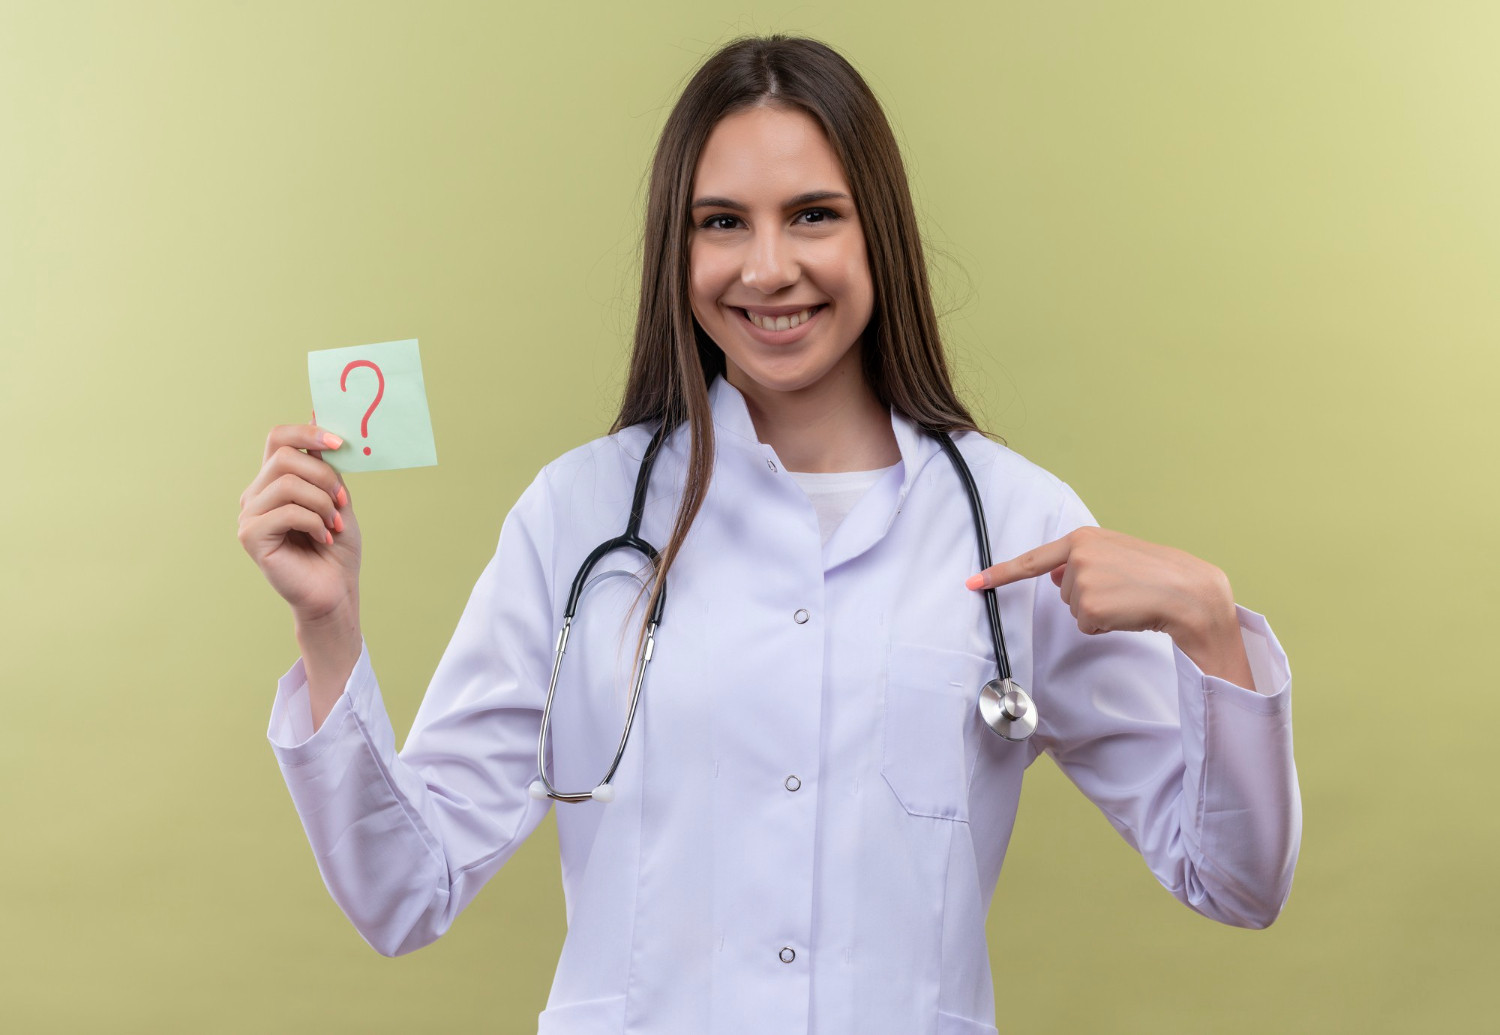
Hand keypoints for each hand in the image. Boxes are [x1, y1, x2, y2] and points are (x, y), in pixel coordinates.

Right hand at [237, 417, 362, 625]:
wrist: (334, 591)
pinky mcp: (249, 536)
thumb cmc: (336, 548)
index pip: (279, 438)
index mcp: (275, 481)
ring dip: (322, 502)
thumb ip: (327, 465)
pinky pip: (286, 511)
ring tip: (333, 524)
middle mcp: (256, 494)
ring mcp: (249, 514)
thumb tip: (317, 415)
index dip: (308, 432)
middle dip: (324, 476)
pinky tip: (323, 537)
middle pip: (286, 456)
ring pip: (288, 483)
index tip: (341, 443)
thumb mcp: (338, 498)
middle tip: (343, 503)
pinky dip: (314, 522)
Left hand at [967, 527, 1255, 688]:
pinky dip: (1105, 626)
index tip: (973, 583)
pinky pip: (1086, 626)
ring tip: (1128, 598)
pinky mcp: (1089, 607)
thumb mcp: (1117, 553)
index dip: (999, 573)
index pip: (1032, 559)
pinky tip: (1127, 613)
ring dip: (1099, 612)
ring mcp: (1081, 582)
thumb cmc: (1158, 573)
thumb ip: (1083, 560)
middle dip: (1089, 597)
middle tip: (1124, 589)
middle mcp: (1077, 557)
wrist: (1189, 591)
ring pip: (1074, 611)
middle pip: (1062, 592)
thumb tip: (1056, 576)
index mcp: (1082, 539)